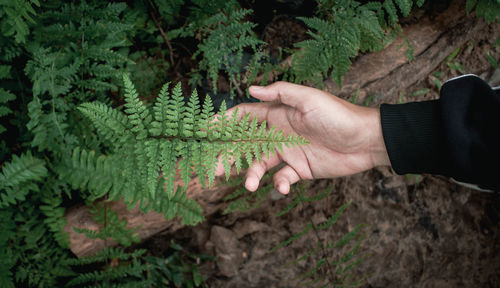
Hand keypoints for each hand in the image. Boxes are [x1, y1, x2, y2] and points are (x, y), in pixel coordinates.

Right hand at [217, 81, 389, 193]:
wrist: (365, 141)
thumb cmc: (338, 115)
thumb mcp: (309, 98)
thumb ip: (280, 93)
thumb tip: (251, 88)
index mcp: (278, 114)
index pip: (245, 116)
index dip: (225, 122)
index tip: (206, 130)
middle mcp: (278, 133)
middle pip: (246, 144)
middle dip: (229, 155)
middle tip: (213, 168)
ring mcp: (288, 152)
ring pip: (260, 164)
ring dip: (250, 174)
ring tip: (247, 184)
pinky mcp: (299, 170)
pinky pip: (282, 178)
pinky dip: (279, 184)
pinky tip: (282, 186)